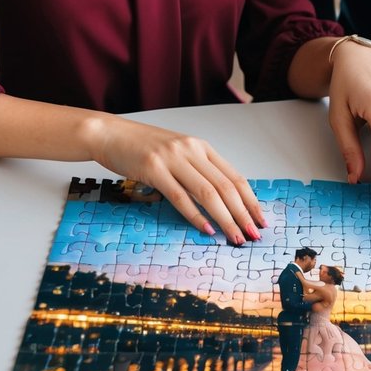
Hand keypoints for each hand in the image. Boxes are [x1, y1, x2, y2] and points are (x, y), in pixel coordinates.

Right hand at [90, 117, 265, 244]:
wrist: (110, 134)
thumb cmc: (142, 147)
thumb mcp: (177, 153)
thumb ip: (196, 170)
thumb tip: (218, 201)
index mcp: (201, 147)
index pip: (235, 176)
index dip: (251, 200)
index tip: (260, 220)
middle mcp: (191, 150)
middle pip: (226, 187)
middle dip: (243, 214)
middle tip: (253, 235)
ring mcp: (173, 159)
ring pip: (208, 193)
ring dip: (225, 219)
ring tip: (235, 237)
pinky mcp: (154, 170)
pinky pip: (180, 197)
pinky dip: (196, 216)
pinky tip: (207, 229)